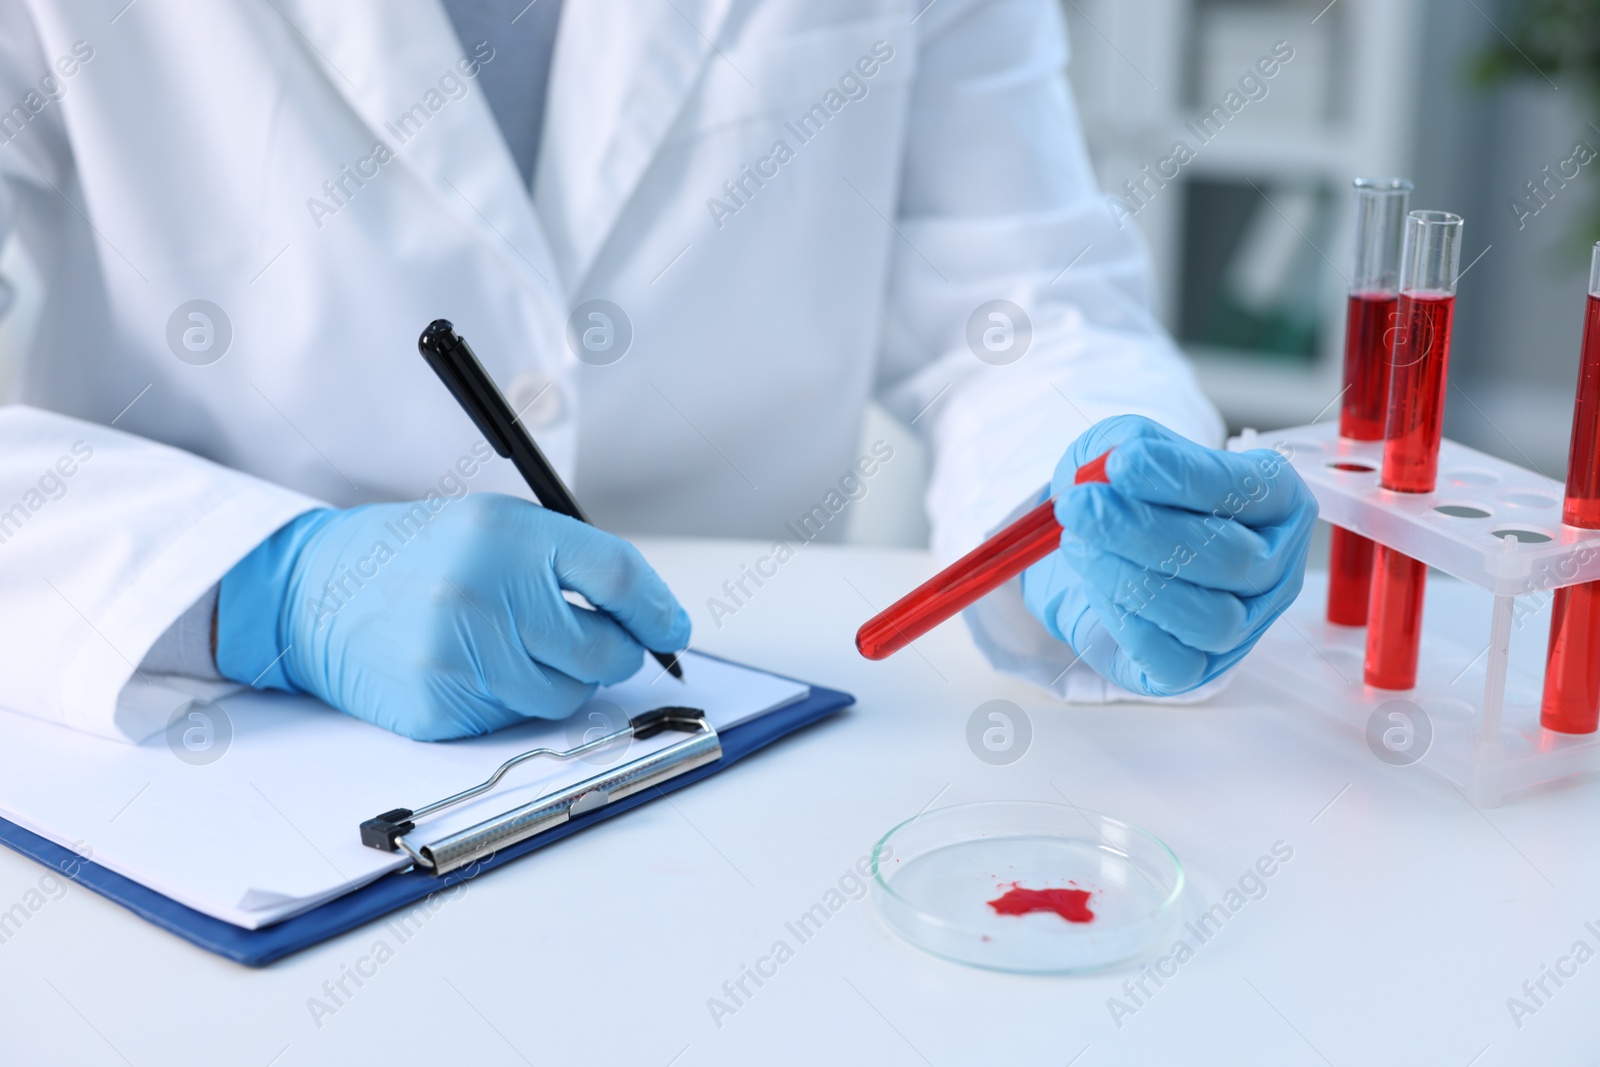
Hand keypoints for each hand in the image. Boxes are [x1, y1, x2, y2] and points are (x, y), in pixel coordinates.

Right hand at [216, 493, 690, 739]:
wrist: (313, 594)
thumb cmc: (418, 557)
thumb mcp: (495, 527)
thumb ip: (571, 562)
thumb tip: (652, 619)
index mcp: (504, 535)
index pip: (616, 578)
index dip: (656, 610)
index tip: (672, 630)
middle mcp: (482, 593)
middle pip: (603, 649)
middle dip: (610, 651)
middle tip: (587, 639)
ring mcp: (457, 656)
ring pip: (566, 694)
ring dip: (559, 679)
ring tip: (511, 645)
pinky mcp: (438, 708)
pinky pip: (516, 720)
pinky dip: (511, 701)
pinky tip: (473, 668)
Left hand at [1022, 415, 1315, 695]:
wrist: (1100, 545)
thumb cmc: (1130, 494)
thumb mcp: (1128, 448)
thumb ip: (1128, 446)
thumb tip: (1119, 468)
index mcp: (1275, 501)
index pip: (1250, 489)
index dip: (1183, 477)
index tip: (1122, 463)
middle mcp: (1272, 567)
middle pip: (1232, 559)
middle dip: (1145, 532)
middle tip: (1080, 507)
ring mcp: (1244, 626)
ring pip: (1211, 618)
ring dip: (1132, 580)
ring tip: (1079, 546)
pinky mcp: (1198, 669)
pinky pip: (1176, 663)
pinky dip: (1130, 627)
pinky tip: (1093, 589)